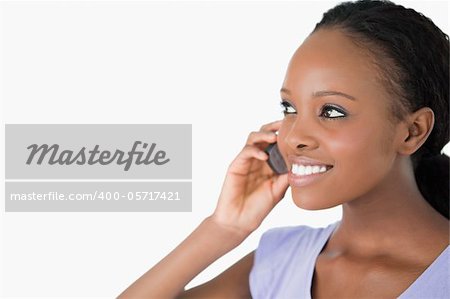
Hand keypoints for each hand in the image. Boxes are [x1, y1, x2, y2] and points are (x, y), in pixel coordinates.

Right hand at [211, 120, 289, 236]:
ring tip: (274, 137)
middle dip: (274, 127)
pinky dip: (255, 151)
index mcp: (269, 164)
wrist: (239, 221)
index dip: (284, 134)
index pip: (276, 143)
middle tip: (286, 123)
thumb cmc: (258, 208)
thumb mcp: (278, 191)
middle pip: (264, 135)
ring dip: (263, 134)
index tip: (298, 129)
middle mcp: (257, 159)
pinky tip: (264, 157)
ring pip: (253, 138)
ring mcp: (246, 161)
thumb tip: (302, 164)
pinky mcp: (236, 166)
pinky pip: (245, 152)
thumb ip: (287, 177)